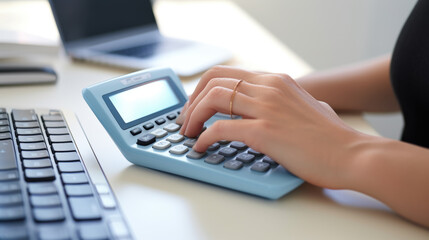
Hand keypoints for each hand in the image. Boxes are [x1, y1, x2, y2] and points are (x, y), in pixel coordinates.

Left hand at [177, 66, 367, 188]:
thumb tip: (273, 107)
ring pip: (213, 99)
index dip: (204, 88)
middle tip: (185, 119)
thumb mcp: (307, 106)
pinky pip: (221, 128)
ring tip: (188, 132)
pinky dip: (205, 137)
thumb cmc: (330, 137)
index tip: (195, 105)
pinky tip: (201, 146)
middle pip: (214, 80)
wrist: (351, 155)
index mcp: (276, 80)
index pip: (228, 73)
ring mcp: (267, 107)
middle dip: (193, 99)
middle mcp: (269, 87)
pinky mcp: (265, 131)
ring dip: (193, 116)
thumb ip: (287, 101)